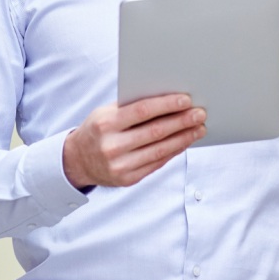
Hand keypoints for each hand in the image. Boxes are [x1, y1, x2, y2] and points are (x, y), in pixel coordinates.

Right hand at [63, 94, 205, 188]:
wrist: (77, 160)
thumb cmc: (98, 129)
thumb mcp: (106, 113)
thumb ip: (131, 107)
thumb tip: (168, 100)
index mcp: (106, 123)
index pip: (142, 111)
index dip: (166, 105)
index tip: (186, 100)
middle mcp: (112, 146)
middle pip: (155, 132)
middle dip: (182, 122)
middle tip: (200, 114)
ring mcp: (119, 165)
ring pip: (160, 150)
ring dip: (183, 138)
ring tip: (199, 128)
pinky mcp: (127, 179)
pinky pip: (156, 163)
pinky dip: (173, 151)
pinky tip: (184, 142)